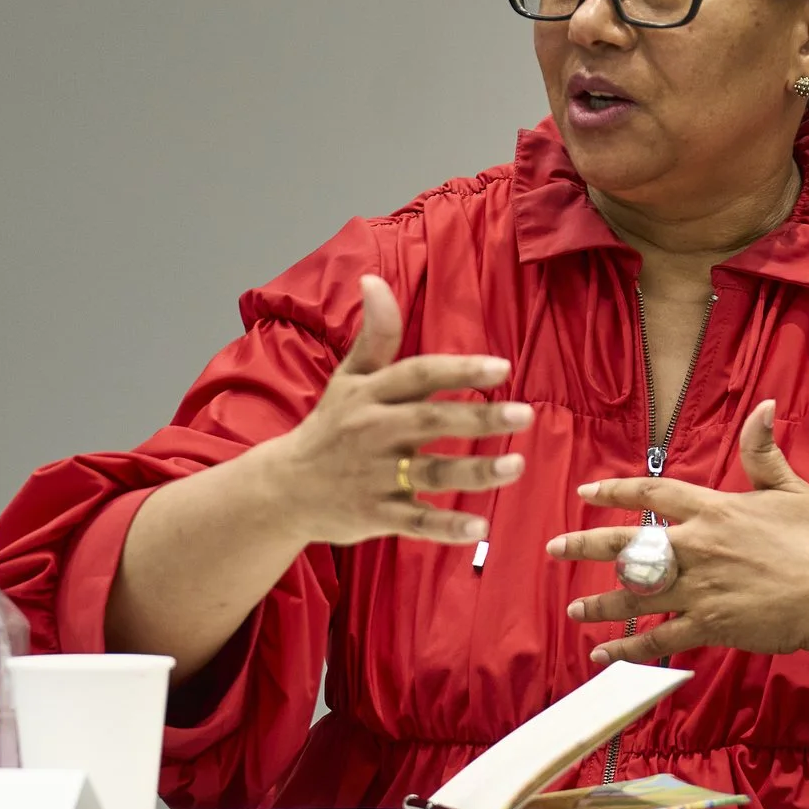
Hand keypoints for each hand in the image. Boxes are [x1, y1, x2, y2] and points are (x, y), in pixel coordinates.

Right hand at [254, 275, 533, 545]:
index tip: (502, 368)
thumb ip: (374, 336)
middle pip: (430, 421)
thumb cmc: (330, 427)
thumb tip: (374, 280)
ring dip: (475, 471)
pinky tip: (479, 528)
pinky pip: (415, 521)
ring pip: (430, 472)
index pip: (418, 375)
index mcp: (370, 395)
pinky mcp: (375, 515)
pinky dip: (445, 528)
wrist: (283, 489)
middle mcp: (372, 432)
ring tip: (516, 466)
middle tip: (526, 414)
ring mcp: (374, 476)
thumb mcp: (349, 379)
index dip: (459, 370)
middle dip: (479, 418)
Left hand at [548, 400, 808, 664]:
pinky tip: (603, 653)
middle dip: (586, 544)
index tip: (588, 491)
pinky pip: (658, 638)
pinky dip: (628, 648)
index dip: (616, 490)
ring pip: (636, 595)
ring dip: (600, 601)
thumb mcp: (790, 489)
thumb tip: (762, 405)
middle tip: (555, 547)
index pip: (653, 493)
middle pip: (629, 544)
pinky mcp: (710, 625)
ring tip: (574, 606)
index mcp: (715, 511)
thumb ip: (763, 451)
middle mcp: (698, 547)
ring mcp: (701, 589)